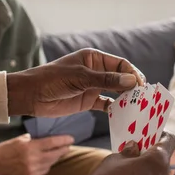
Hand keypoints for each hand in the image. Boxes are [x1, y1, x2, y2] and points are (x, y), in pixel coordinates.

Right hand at [0, 134, 73, 174]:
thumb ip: (36, 139)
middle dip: (63, 149)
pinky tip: (47, 160)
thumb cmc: (8, 147)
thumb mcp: (22, 138)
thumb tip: (51, 139)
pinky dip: (48, 165)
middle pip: (54, 154)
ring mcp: (32, 170)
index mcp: (30, 147)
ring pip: (51, 163)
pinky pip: (45, 170)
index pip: (52, 143)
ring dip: (56, 157)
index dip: (63, 140)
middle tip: (68, 145)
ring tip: (59, 152)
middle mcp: (32, 159)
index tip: (71, 138)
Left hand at [7, 48, 143, 116]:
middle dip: (132, 87)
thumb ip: (105, 80)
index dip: (132, 73)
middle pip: (120, 78)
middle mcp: (96, 72)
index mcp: (94, 59)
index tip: (141, 85)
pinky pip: (106, 105)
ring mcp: (92, 87)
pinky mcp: (88, 101)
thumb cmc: (52, 79)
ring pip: (115, 92)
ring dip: (126, 99)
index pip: (120, 64)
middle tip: (144, 99)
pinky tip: (123, 115)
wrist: (31, 95)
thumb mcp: (80, 78)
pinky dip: (115, 109)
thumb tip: (131, 81)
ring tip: (137, 108)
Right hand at [85, 132, 174, 174]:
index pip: (169, 141)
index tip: (153, 135)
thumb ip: (129, 151)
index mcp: (158, 162)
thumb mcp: (115, 159)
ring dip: (149, 172)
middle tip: (136, 155)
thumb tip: (134, 148)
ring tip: (130, 173)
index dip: (161, 135)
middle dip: (151, 157)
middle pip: (163, 161)